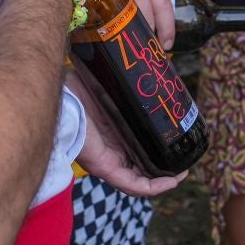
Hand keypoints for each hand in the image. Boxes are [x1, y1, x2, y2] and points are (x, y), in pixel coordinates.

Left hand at [66, 69, 185, 198]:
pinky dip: (154, 186)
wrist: (62, 99)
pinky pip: (133, 184)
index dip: (156, 148)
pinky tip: (172, 180)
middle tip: (183, 156)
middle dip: (163, 166)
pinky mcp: (105, 168)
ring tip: (182, 172)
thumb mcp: (105, 85)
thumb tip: (136, 58)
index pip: (136, 148)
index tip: (174, 139)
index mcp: (111, 134)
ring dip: (163, 179)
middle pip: (141, 166)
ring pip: (140, 180)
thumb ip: (119, 78)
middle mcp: (110, 151)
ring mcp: (108, 162)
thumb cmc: (76, 91)